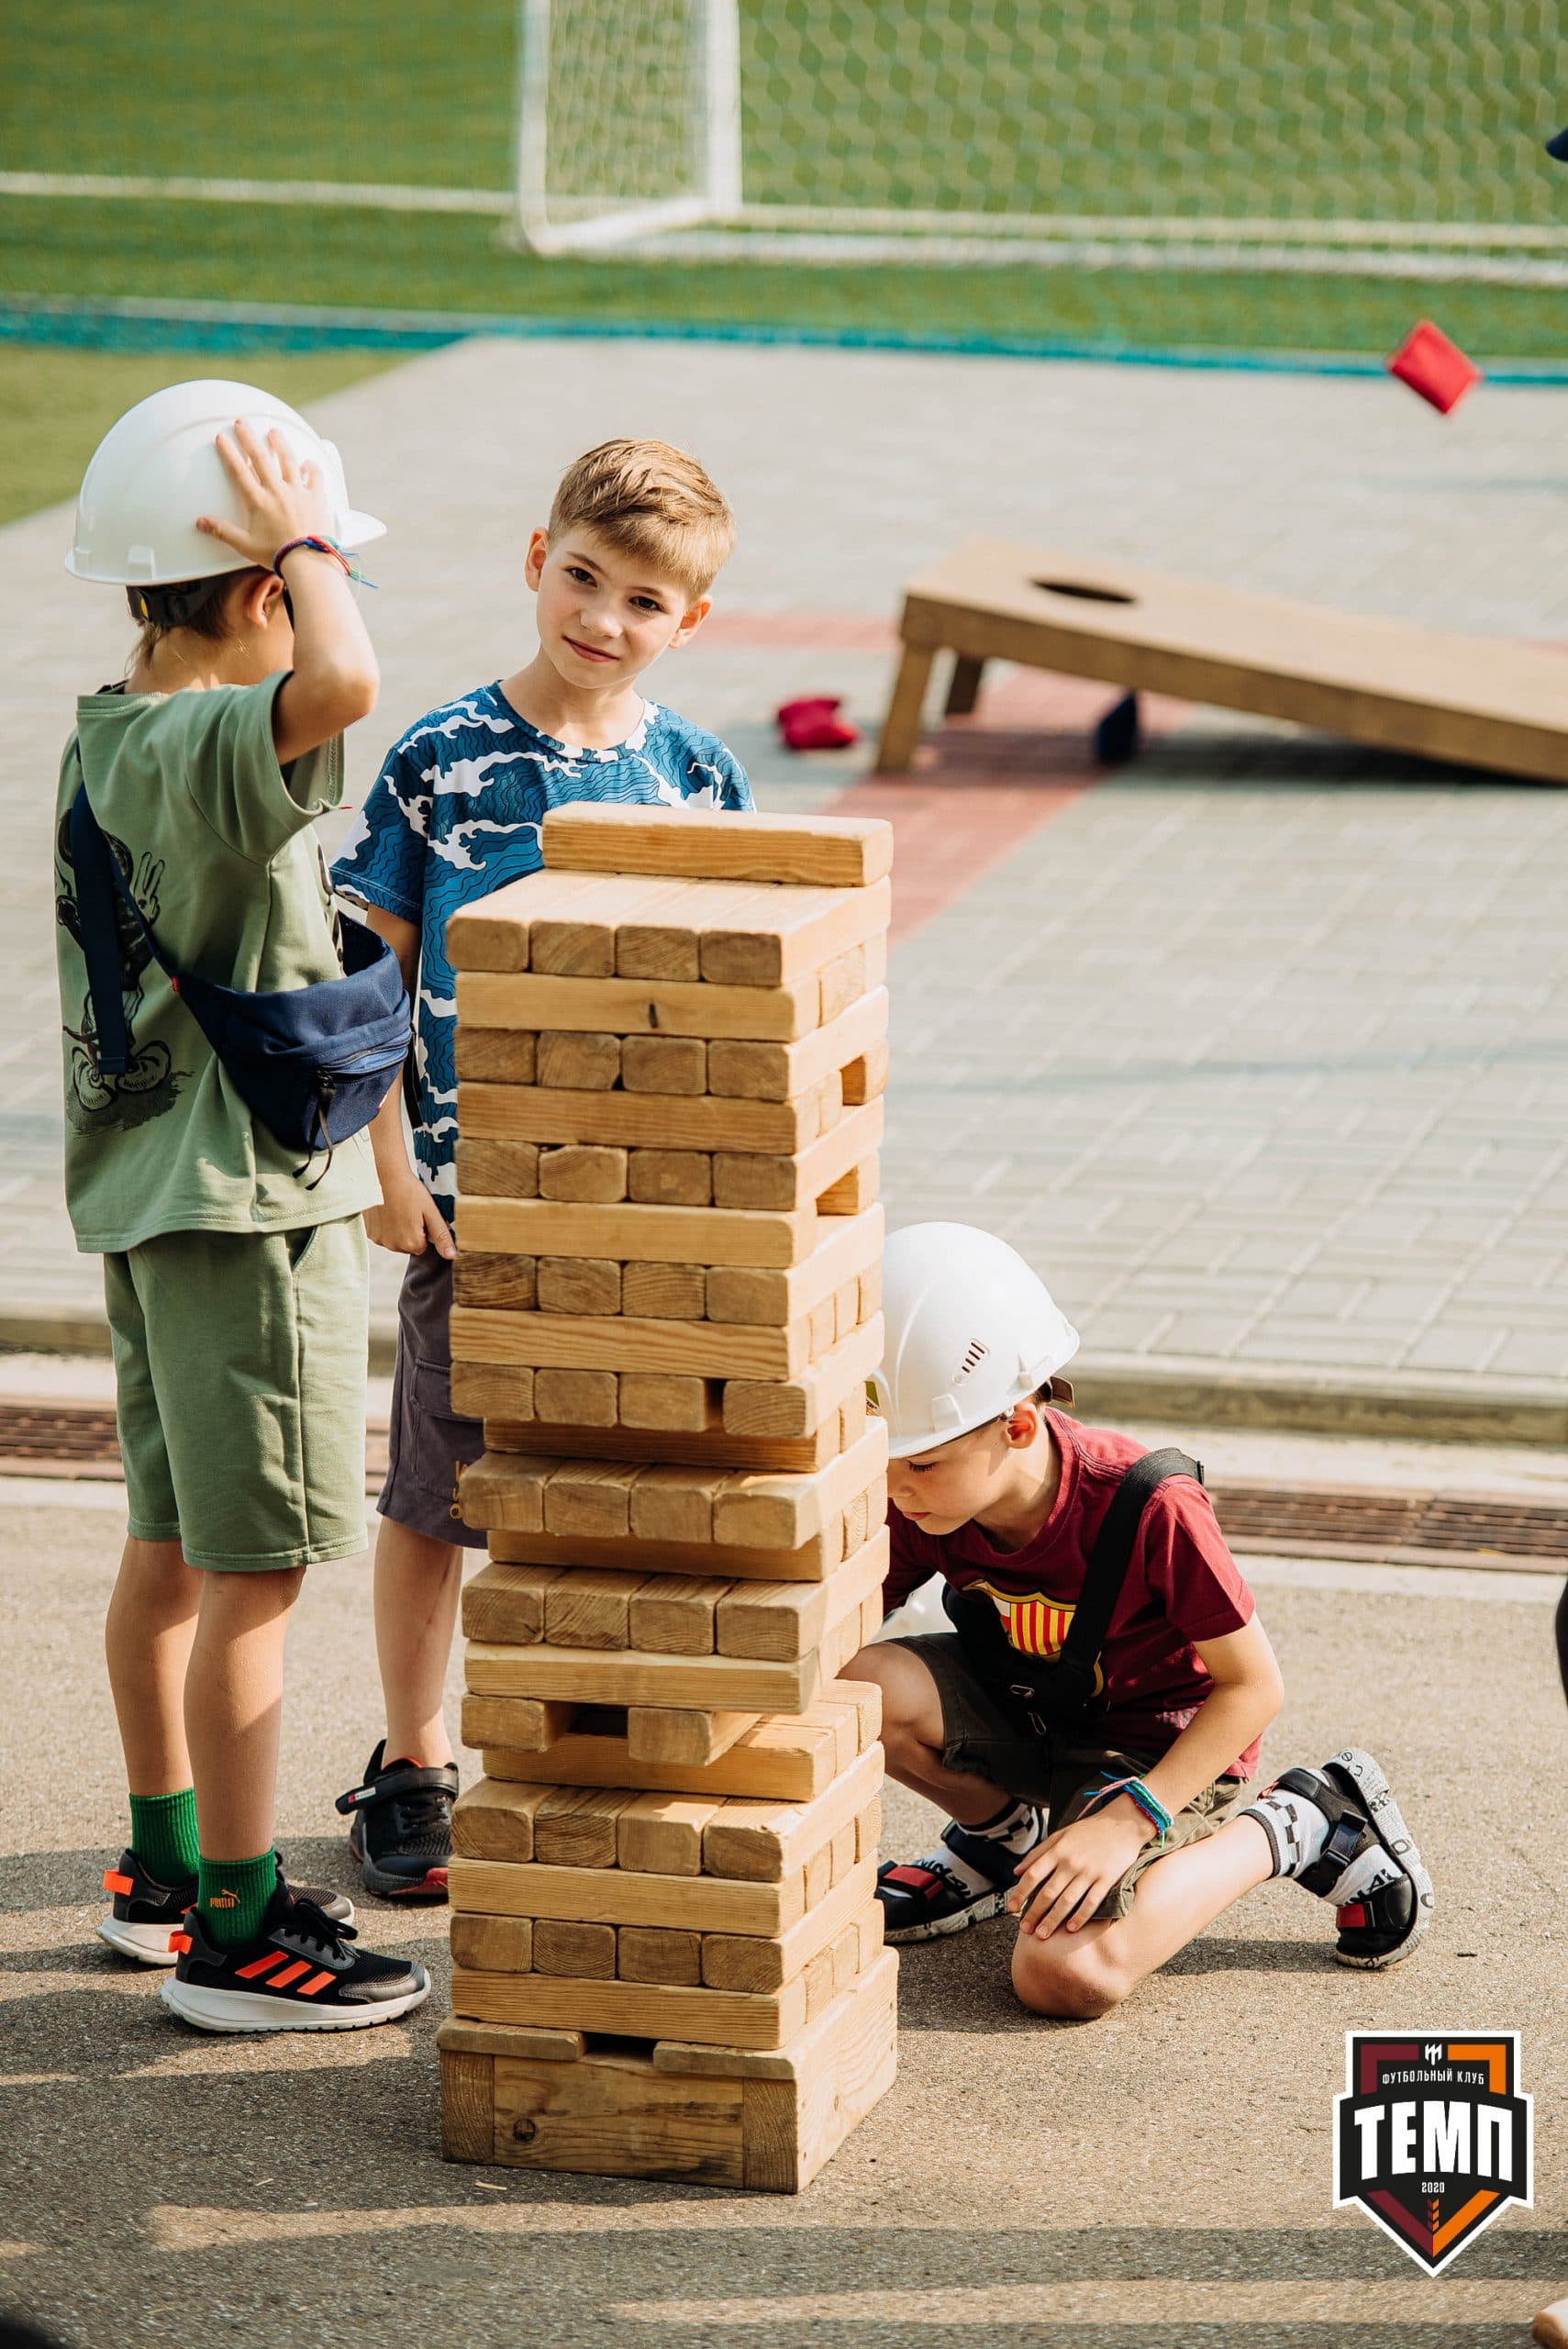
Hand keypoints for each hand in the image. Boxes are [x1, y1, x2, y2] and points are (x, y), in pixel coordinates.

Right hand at [196, 416, 333, 570]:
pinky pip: (315, 476)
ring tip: (274, 432)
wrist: (308, 563)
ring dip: (280, 444)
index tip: (221, 437)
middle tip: (241, 422)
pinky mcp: (316, 498)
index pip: (240, 471)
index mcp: (259, 501)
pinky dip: (311, 467)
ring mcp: (298, 492)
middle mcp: (278, 491)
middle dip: (249, 437)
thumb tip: (200, 522)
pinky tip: (307, 461)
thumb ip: (222, 531)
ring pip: (288, 460)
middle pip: (261, 458)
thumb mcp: (245, 545)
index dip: (229, 452)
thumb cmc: (277, 555)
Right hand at [366, 1175, 454, 1258]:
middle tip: (409, 1210)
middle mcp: (393, 1245)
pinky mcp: (370, 1233)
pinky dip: (386, 1226)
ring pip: (396, 1241)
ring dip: (399, 1229)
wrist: (383, 1175)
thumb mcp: (430, 1211)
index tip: (419, 1215)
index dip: (424, 1230)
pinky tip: (388, 1211)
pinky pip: (384, 1235)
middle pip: (409, 1245)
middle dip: (412, 1231)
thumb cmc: (408, 1190)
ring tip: (398, 1209)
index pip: (424, 1246)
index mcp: (411, 1243)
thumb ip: (441, 1236)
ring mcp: (379, 1239)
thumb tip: (451, 1255)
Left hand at [1007, 1799, 1152, 1939]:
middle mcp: (1071, 1863)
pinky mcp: (1106, 1880)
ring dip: (1053, 1920)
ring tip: (1042, 1934)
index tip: (1011, 1908)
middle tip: (1025, 1928)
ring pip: (1067, 1901)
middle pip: (1048, 1892)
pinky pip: (1091, 1902)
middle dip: (1034, 1913)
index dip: (1020, 1893)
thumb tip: (1016, 1871)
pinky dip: (1080, 1917)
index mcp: (1057, 1850)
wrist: (1122, 1824)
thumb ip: (1038, 1853)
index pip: (1032, 1875)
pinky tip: (1070, 1928)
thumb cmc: (1089, 1830)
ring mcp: (1089, 1872)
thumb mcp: (1060, 1835)